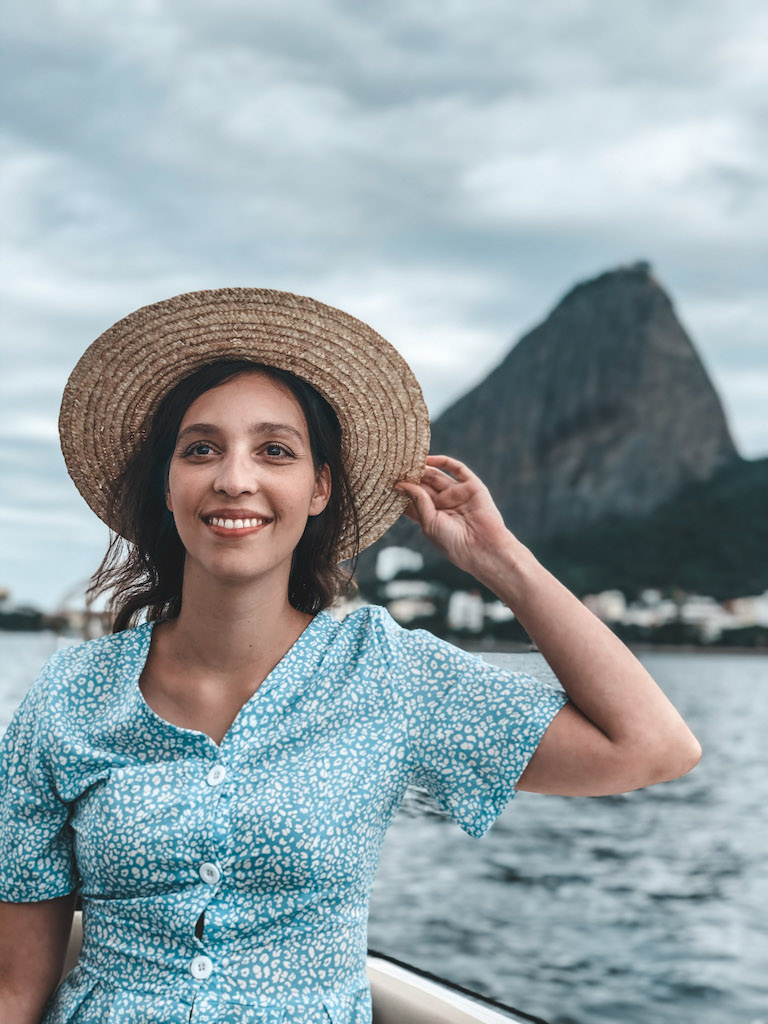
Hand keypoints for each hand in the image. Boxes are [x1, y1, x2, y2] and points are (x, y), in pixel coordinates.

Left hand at [394, 454, 512, 576]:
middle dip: (410, 476)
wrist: (482, 548)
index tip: (385, 481)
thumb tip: (400, 484)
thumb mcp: (428, 522)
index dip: (401, 490)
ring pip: (436, 476)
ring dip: (422, 468)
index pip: (412, 499)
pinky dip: (442, 462)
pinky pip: (456, 469)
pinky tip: (427, 459)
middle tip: (394, 466)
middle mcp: (444, 504)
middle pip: (423, 485)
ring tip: (407, 460)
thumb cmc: (453, 542)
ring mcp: (457, 494)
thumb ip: (417, 500)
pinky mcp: (471, 486)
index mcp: (431, 516)